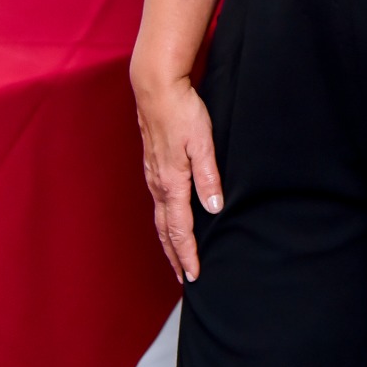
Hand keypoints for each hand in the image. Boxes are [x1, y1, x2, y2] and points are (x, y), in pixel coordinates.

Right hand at [132, 73, 223, 284]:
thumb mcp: (202, 142)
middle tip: (183, 278)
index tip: (193, 276)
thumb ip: (208, 176)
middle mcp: (158, 184)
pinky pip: (158, 202)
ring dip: (168, 240)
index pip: (180, 229)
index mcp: (172, 183)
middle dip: (174, 255)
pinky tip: (169, 219)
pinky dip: (164, 220)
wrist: (155, 88)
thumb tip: (214, 208)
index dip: (187, 254)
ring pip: (159, 217)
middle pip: (165, 230)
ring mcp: (153, 175)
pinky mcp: (152, 165)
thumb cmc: (181, 112)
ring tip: (177, 255)